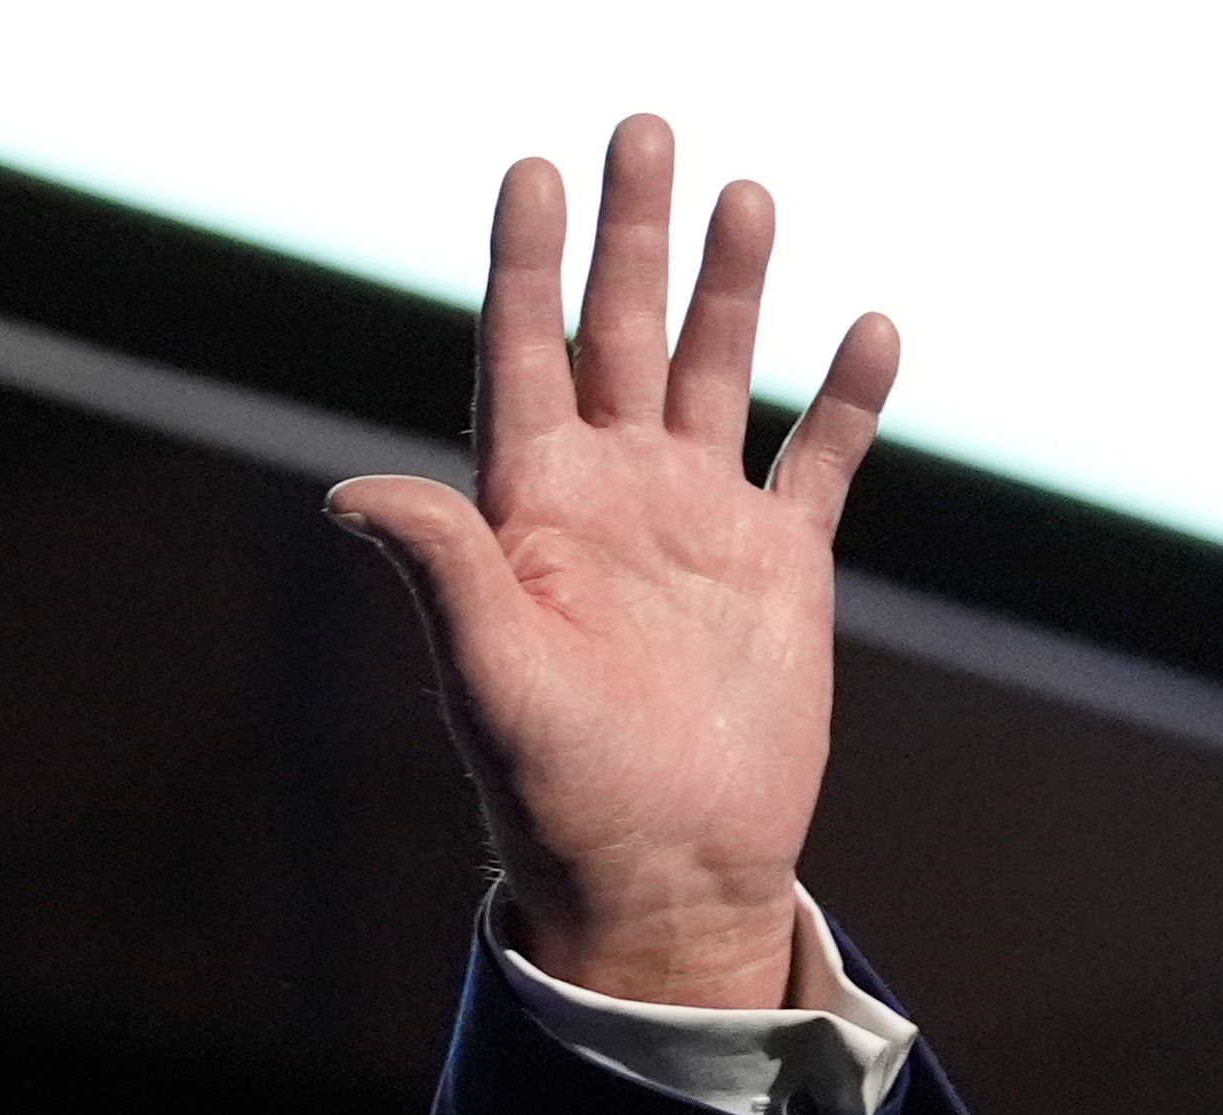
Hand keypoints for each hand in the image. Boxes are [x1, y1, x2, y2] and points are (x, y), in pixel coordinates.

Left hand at [333, 115, 897, 1009]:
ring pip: (718, 376)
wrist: (660, 877)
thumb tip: (352, 491)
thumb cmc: (558, 794)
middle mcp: (613, 503)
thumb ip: (440, 573)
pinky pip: (820, 464)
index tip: (531, 168)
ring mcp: (698, 530)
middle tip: (640, 129)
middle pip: (622, 337)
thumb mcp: (490, 679)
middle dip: (631, 237)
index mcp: (533, 516)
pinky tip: (870, 328)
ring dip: (732, 288)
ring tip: (747, 192)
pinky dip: (849, 400)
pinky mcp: (780, 572)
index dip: (526, 264)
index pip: (524, 357)